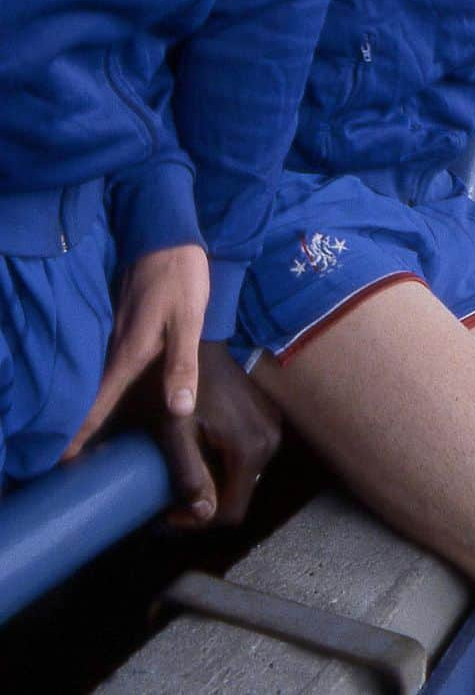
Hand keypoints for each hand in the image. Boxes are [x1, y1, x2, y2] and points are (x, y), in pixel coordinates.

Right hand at [64, 244, 208, 459]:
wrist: (165, 233)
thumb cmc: (180, 277)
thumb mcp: (189, 319)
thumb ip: (182, 364)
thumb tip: (179, 409)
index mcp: (129, 351)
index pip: (99, 401)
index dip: (82, 433)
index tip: (63, 464)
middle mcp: (114, 345)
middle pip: (91, 394)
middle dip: (78, 427)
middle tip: (66, 461)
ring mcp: (113, 331)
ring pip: (95, 376)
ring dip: (86, 404)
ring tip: (80, 436)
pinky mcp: (119, 320)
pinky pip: (103, 359)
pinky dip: (97, 380)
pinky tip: (102, 390)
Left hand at [156, 342, 280, 526]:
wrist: (202, 346)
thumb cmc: (183, 388)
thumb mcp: (177, 431)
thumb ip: (190, 473)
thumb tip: (204, 514)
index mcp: (251, 449)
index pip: (232, 511)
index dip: (200, 522)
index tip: (169, 515)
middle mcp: (270, 442)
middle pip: (239, 495)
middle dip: (207, 504)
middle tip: (173, 497)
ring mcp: (273, 429)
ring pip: (243, 477)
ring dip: (216, 484)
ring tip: (185, 476)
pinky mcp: (269, 418)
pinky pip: (248, 456)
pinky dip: (226, 464)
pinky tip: (203, 454)